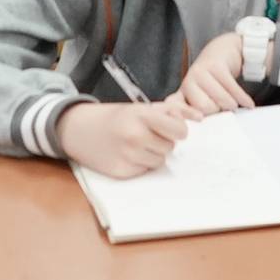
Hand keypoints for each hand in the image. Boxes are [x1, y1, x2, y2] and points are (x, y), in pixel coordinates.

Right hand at [61, 99, 194, 177]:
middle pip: (170, 147)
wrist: (79, 129)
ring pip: (159, 161)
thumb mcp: (142, 107)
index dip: (177, 130)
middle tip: (146, 134)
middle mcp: (135, 136)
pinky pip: (145, 171)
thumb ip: (172, 110)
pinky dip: (140, 164)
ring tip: (135, 144)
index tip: (170, 129)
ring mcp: (127, 156)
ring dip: (152, 154)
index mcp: (142, 116)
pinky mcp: (121, 172)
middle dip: (163, 141)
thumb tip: (199, 118)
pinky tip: (126, 154)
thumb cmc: (115, 116)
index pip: (179, 130)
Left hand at [174, 32, 252, 117]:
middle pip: (205, 108)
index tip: (200, 118)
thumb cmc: (211, 80)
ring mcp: (201, 73)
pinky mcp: (216, 66)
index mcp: (182, 94)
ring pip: (222, 100)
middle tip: (221, 105)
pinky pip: (234, 90)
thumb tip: (207, 125)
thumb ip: (198, 110)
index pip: (179, 108)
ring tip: (232, 102)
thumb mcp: (199, 95)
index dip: (188, 114)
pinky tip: (248, 103)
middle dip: (218, 110)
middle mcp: (188, 83)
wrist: (221, 51)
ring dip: (232, 104)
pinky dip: (244, 99)